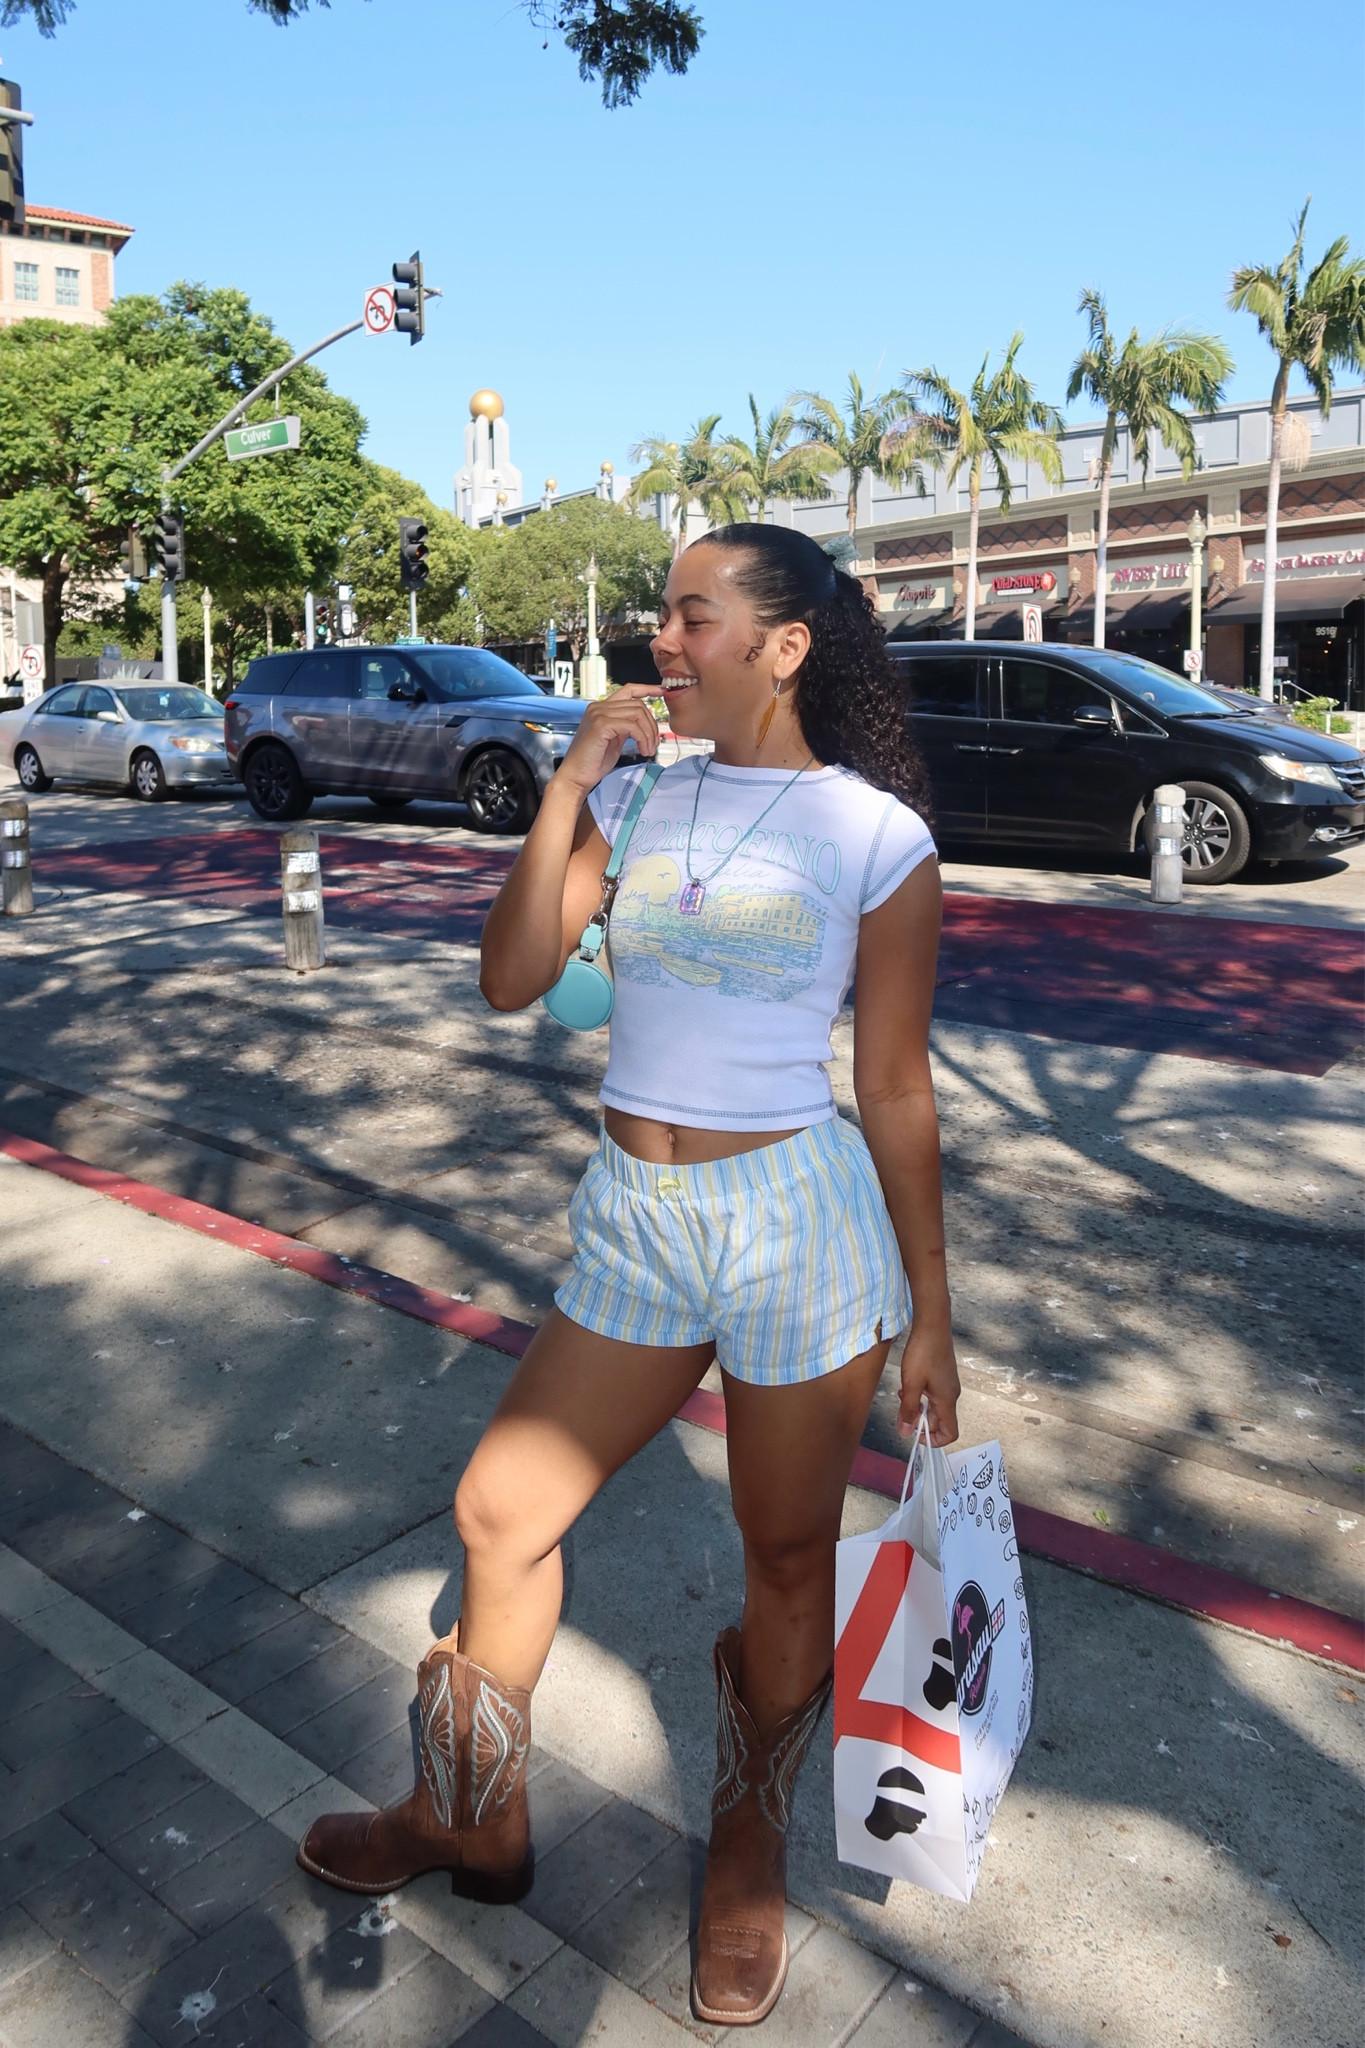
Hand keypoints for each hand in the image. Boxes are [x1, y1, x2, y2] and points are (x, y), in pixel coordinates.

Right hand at [557, 684, 660, 796]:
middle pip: (637, 704)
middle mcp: (598, 707)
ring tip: (648, 750)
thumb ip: (625, 727)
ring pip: (637, 713)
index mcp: (601, 709)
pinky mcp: (600, 725)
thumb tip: (643, 723)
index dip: (647, 689)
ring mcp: (598, 714)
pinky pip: (632, 726)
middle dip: (651, 725)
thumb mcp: (614, 740)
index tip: (662, 692)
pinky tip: (643, 751)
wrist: (576, 776)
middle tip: (654, 744)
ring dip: (648, 734)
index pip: (628, 690)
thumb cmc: (593, 762)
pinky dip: (642, 738)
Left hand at [897, 1321, 959, 1446]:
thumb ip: (908, 1410)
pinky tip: (907, 1386)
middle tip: (902, 1411)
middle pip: (939, 1421)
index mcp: (947, 1400)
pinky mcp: (943, 1376)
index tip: (915, 1433)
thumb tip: (906, 1433)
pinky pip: (932, 1395)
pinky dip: (920, 1396)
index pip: (950, 1433)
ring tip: (903, 1396)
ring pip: (933, 1407)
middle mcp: (951, 1395)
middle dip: (919, 1421)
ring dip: (917, 1407)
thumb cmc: (923, 1353)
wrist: (932, 1325)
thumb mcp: (911, 1384)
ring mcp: (948, 1385)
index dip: (934, 1440)